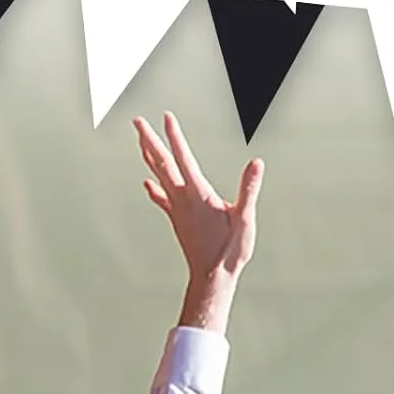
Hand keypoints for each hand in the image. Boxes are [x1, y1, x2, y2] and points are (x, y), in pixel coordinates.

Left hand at [134, 113, 262, 332]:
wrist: (212, 278)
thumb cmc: (230, 251)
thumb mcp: (245, 218)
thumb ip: (248, 189)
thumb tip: (256, 163)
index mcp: (198, 194)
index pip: (183, 158)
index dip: (174, 136)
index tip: (166, 116)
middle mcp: (182, 199)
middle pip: (161, 163)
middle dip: (149, 139)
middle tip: (136, 121)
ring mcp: (176, 210)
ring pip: (158, 176)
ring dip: (149, 156)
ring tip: (140, 141)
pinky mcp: (177, 220)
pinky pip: (161, 199)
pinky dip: (154, 187)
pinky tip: (147, 183)